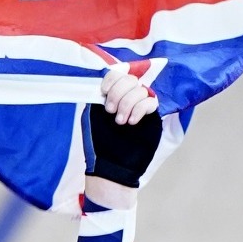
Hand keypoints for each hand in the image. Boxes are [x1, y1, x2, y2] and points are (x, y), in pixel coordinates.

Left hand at [85, 66, 161, 187]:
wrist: (112, 165)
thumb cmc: (98, 144)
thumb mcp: (91, 117)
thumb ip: (97, 99)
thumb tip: (103, 83)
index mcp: (111, 97)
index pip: (116, 75)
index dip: (112, 80)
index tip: (104, 93)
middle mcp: (126, 99)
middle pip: (130, 80)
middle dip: (119, 93)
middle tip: (111, 111)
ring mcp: (139, 107)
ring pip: (141, 90)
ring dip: (128, 104)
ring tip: (121, 122)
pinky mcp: (151, 117)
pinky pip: (151, 102)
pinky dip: (140, 109)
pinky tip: (132, 122)